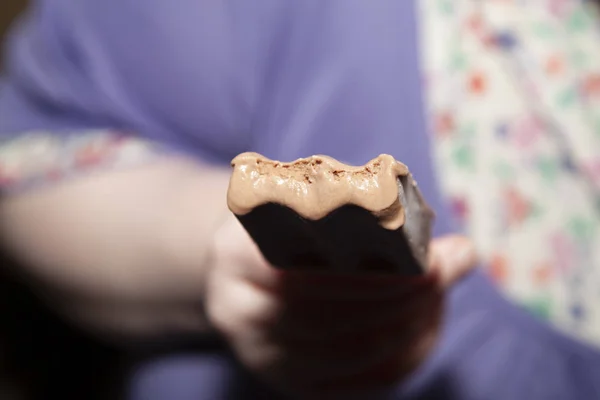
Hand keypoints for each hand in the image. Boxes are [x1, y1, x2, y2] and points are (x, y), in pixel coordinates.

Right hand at [205, 216, 476, 397]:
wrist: (244, 271)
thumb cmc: (286, 229)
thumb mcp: (304, 202)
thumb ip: (366, 213)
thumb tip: (461, 251)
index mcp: (233, 258)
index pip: (307, 273)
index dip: (372, 273)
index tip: (429, 259)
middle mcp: (239, 316)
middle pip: (332, 318)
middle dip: (402, 298)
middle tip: (445, 273)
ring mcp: (263, 358)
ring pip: (349, 354)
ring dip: (407, 327)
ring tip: (438, 296)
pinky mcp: (292, 383)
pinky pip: (357, 384)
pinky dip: (400, 359)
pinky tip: (423, 328)